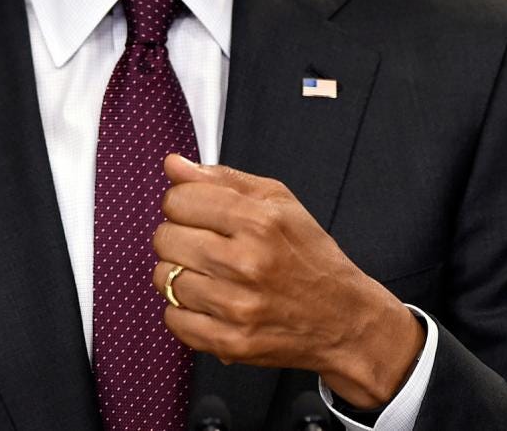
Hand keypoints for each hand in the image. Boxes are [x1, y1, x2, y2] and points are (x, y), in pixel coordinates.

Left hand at [151, 153, 424, 408]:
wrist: (342, 319)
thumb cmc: (309, 256)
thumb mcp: (278, 202)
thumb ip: (222, 179)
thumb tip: (173, 165)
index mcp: (259, 222)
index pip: (179, 200)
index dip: (183, 202)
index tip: (197, 211)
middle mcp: (246, 263)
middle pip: (165, 238)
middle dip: (178, 236)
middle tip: (203, 243)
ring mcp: (237, 307)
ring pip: (164, 278)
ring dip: (179, 273)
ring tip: (208, 273)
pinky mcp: (229, 342)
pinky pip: (173, 318)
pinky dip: (183, 309)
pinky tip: (209, 301)